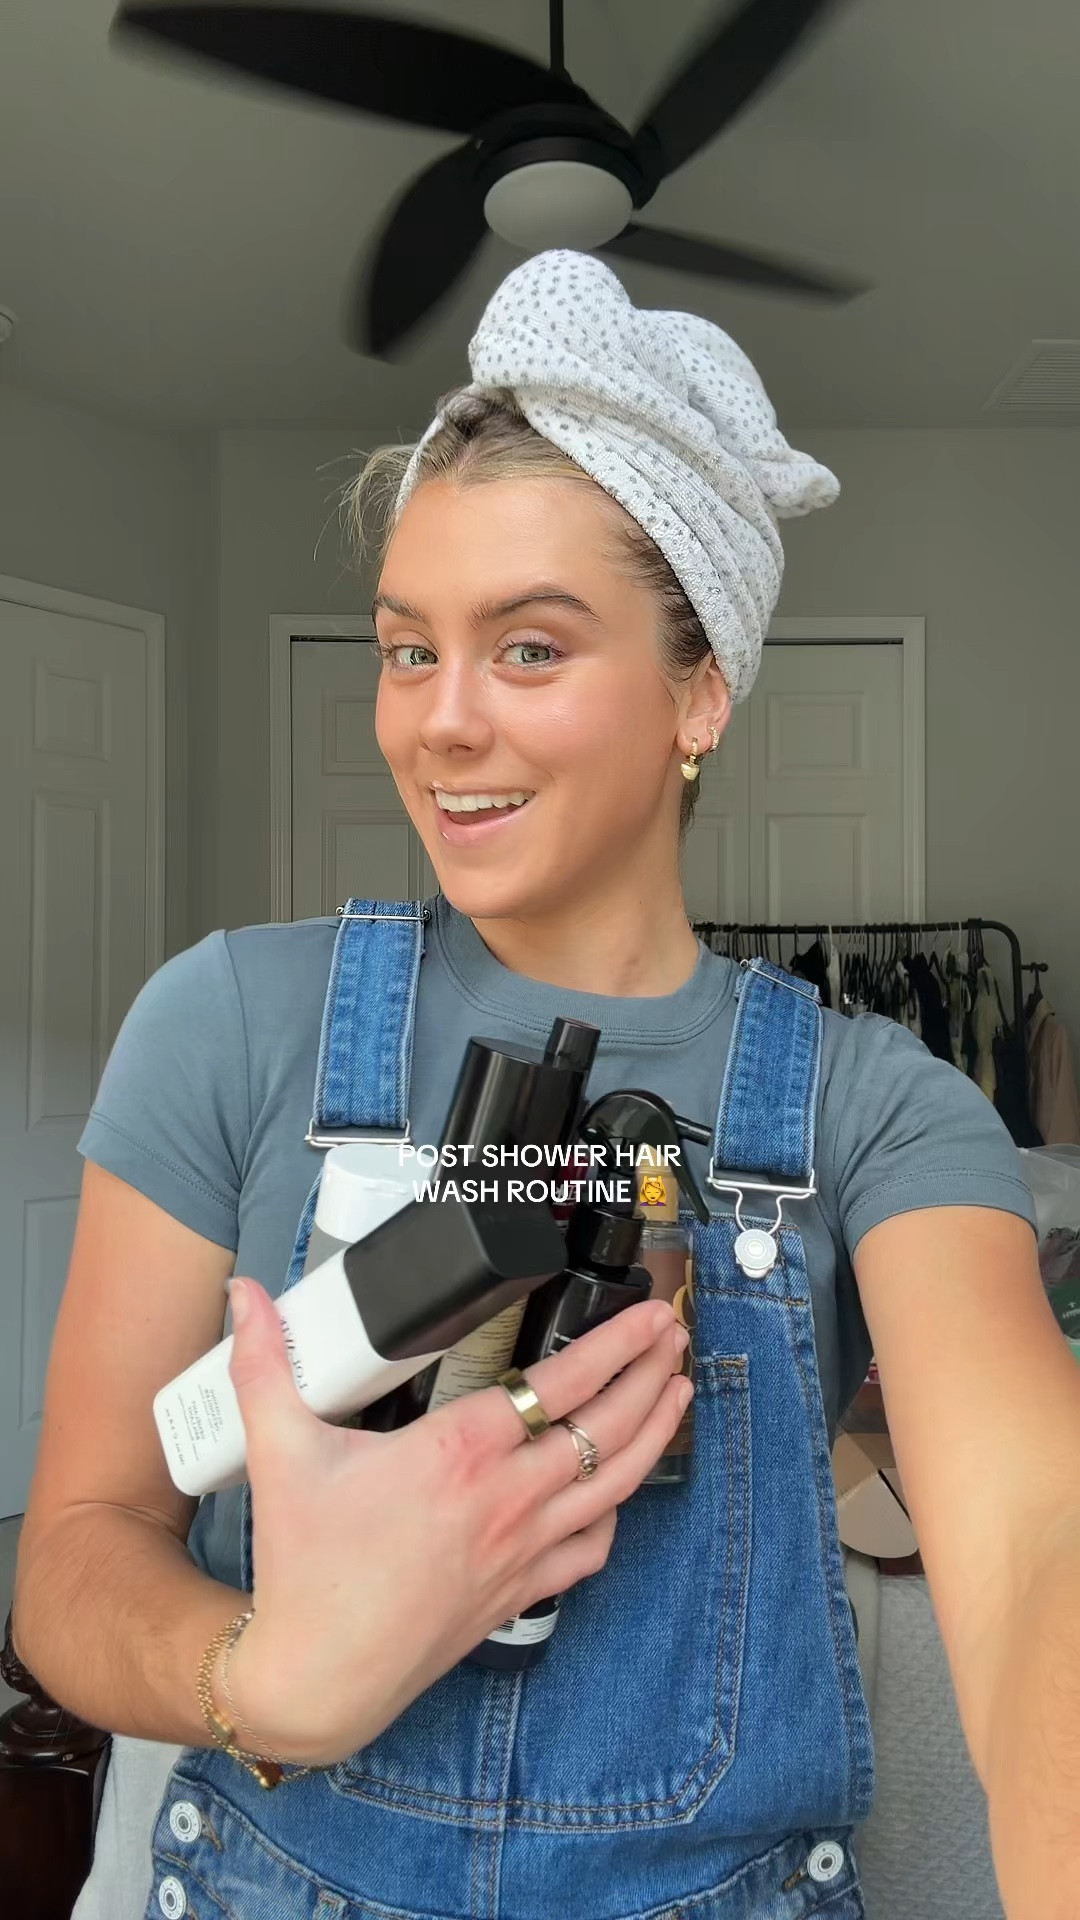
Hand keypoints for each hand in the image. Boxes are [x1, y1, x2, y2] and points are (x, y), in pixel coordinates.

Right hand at [224, 1277, 689, 1765]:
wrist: (320, 1678)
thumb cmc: (306, 1569)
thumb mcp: (279, 1452)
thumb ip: (264, 1365)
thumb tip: (245, 1299)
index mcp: (461, 1452)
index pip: (562, 1382)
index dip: (616, 1342)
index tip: (647, 1313)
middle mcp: (506, 1497)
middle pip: (607, 1425)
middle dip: (650, 1372)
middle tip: (673, 1332)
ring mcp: (521, 1548)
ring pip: (615, 1483)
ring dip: (653, 1431)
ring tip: (677, 1389)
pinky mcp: (520, 1591)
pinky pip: (590, 1548)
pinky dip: (614, 1513)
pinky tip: (620, 1490)